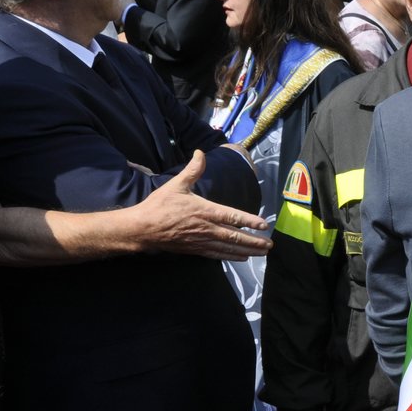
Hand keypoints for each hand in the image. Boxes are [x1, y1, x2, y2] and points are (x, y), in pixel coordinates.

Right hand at [126, 150, 271, 259]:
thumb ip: (192, 170)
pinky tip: (241, 258)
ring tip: (261, 253)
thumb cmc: (160, 205)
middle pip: (235, 236)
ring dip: (246, 251)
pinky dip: (230, 256)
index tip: (263, 225)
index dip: (249, 221)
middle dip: (254, 241)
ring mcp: (201, 241)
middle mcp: (206, 228)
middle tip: (269, 245)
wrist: (142, 228)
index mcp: (205, 211)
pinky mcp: (195, 250)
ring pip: (228, 248)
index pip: (232, 216)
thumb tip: (200, 152)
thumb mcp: (176, 184)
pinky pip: (217, 254)